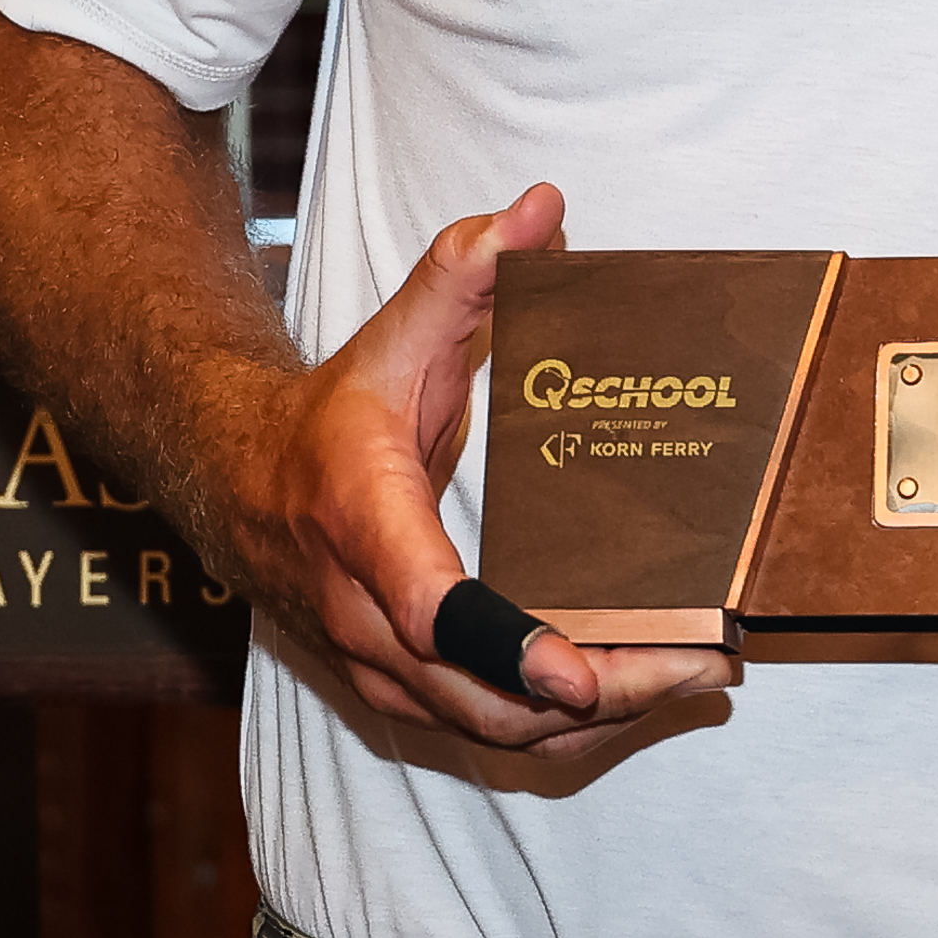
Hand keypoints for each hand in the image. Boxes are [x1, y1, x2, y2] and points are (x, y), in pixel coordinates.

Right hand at [205, 181, 735, 758]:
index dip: (503, 646)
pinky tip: (639, 692)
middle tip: (699, 668)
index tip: (574, 674)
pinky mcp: (399, 693)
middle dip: (596, 695)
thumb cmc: (331, 417)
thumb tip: (539, 207)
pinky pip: (485, 730)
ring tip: (694, 679)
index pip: (427, 606)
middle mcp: (363, 613)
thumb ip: (465, 271)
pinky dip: (563, 727)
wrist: (237, 483)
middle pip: (480, 693)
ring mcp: (378, 666)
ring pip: (488, 729)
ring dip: (594, 722)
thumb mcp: (392, 335)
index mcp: (362, 522)